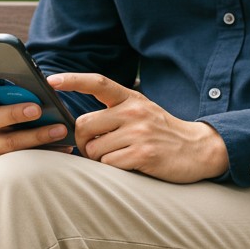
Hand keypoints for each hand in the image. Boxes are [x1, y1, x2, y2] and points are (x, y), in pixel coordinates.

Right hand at [0, 78, 69, 159]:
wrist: (29, 131)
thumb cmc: (25, 103)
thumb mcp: (19, 93)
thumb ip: (22, 87)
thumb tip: (44, 83)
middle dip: (14, 113)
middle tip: (37, 109)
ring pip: (10, 143)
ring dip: (37, 135)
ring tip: (60, 129)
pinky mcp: (6, 162)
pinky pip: (25, 159)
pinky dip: (48, 151)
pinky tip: (65, 146)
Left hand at [48, 73, 228, 183]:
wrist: (198, 149)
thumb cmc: (162, 133)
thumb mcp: (141, 112)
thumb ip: (114, 113)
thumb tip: (79, 126)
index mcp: (131, 98)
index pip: (98, 82)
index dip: (73, 80)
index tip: (51, 80)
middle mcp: (133, 111)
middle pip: (83, 125)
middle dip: (84, 141)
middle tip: (99, 147)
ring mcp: (139, 132)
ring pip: (94, 149)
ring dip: (100, 158)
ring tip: (121, 156)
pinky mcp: (143, 154)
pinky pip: (108, 164)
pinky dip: (113, 168)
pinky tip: (130, 165)